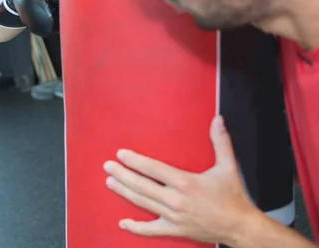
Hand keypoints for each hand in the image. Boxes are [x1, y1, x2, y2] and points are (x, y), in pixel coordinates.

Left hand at [103, 115, 259, 244]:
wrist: (240, 227)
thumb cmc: (233, 196)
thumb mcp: (228, 166)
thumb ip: (220, 142)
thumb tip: (218, 119)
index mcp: (186, 183)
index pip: (153, 169)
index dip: (135, 161)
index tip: (121, 154)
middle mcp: (177, 200)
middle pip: (142, 186)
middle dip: (122, 175)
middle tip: (108, 166)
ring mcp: (174, 216)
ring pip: (143, 203)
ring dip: (124, 192)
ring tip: (109, 182)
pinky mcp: (176, 229)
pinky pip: (152, 230)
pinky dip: (137, 228)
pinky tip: (123, 223)